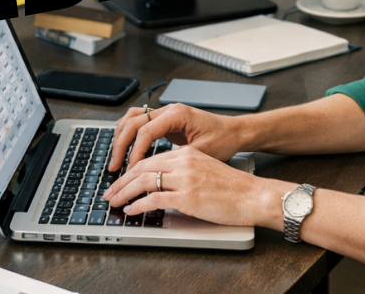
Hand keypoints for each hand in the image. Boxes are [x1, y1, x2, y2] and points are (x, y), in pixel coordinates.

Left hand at [103, 146, 289, 227]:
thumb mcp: (205, 169)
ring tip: (115, 202)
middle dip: (122, 182)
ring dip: (125, 192)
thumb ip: (184, 171)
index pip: (150, 159)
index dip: (131, 171)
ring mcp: (185, 179)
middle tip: (110, 192)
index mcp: (187, 154)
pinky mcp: (188, 197)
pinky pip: (155, 200)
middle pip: (142, 168)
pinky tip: (132, 210)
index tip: (121, 181)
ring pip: (144, 181)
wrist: (254, 195)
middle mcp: (184, 162)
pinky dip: (139, 205)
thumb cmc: (234, 187)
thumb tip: (163, 183)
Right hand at [108, 103, 242, 172]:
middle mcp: (168, 110)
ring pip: (132, 119)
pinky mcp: (165, 121)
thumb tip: (156, 173)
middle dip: (120, 145)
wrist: (235, 132)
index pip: (144, 132)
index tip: (130, 170)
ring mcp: (165, 114)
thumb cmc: (223, 140)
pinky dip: (129, 135)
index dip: (134, 153)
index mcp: (176, 114)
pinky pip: (139, 123)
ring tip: (116, 159)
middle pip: (132, 123)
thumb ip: (178, 159)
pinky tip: (126, 150)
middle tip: (114, 166)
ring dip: (121, 138)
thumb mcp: (202, 152)